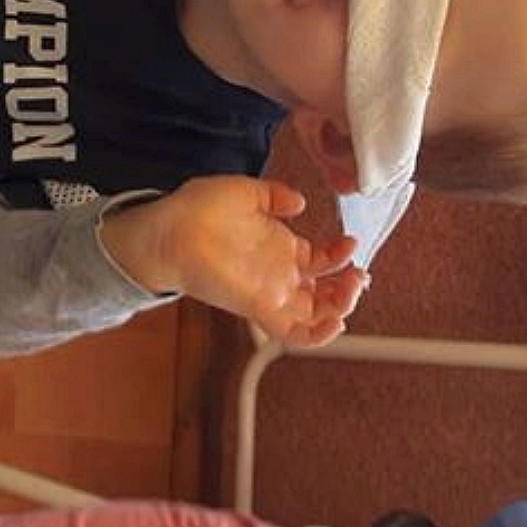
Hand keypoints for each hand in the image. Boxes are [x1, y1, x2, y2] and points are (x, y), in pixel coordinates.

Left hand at [101, 176, 365, 347]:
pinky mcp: (259, 307)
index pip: (320, 262)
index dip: (341, 256)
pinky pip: (293, 333)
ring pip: (315, 315)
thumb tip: (299, 202)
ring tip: (351, 289)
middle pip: (323, 294)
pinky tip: (336, 321)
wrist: (167, 229)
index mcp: (278, 248)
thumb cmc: (197, 208)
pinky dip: (318, 334)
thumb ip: (273, 196)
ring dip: (340, 308)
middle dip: (347, 289)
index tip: (352, 242)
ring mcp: (270, 292)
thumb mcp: (244, 192)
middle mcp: (277, 274)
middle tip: (359, 275)